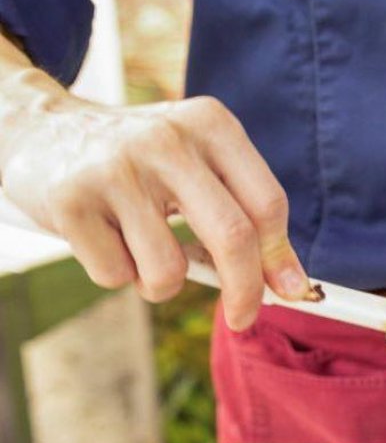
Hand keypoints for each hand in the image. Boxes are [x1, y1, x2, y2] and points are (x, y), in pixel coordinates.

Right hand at [0, 81, 308, 329]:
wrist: (40, 129)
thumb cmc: (138, 163)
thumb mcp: (197, 167)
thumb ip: (244, 216)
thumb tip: (289, 284)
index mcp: (210, 124)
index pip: (267, 204)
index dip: (280, 257)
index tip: (287, 291)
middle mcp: (167, 139)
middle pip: (232, 237)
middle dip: (245, 291)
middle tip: (243, 318)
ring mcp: (116, 168)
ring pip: (168, 271)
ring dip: (158, 281)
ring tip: (138, 247)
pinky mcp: (71, 200)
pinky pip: (116, 275)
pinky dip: (115, 272)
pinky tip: (101, 235)